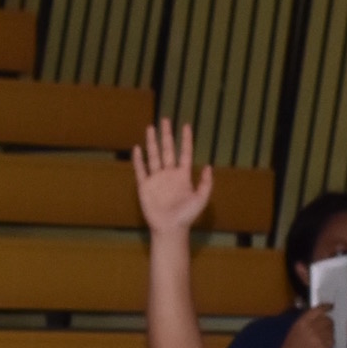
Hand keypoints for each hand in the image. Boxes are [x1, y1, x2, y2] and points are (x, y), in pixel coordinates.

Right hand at [131, 118, 209, 235]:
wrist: (170, 228)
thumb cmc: (187, 216)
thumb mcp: (201, 199)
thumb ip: (206, 184)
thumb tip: (209, 166)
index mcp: (183, 176)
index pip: (185, 153)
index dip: (186, 140)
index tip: (186, 125)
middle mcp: (169, 174)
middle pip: (168, 150)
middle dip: (166, 135)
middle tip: (165, 119)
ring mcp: (156, 179)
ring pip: (154, 156)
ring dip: (152, 142)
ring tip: (150, 128)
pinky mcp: (145, 186)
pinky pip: (141, 170)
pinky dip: (139, 160)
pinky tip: (138, 148)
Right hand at [270, 305, 335, 347]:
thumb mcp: (295, 329)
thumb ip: (307, 321)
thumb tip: (320, 315)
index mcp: (302, 322)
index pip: (318, 310)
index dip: (326, 307)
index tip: (330, 306)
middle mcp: (312, 327)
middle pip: (327, 319)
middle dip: (327, 322)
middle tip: (325, 326)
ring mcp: (320, 337)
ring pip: (331, 329)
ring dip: (329, 331)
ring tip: (322, 337)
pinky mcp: (325, 347)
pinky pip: (332, 339)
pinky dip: (330, 341)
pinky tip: (322, 345)